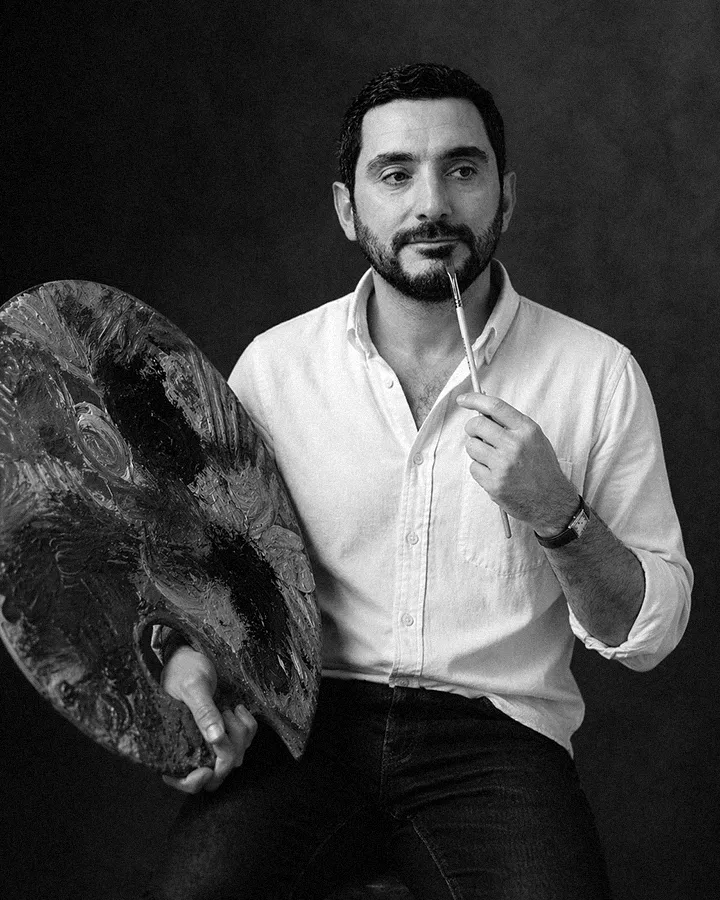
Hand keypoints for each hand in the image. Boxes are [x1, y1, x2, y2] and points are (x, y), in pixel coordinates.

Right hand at [160, 645, 256, 793]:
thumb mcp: (193, 686)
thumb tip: (215, 738)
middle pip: (217, 774)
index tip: (207, 768)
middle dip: (227, 752)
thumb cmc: (183, 669)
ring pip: (234, 756)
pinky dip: (247, 726)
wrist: (189, 654)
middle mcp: (193, 747)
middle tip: (224, 718)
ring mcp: (211, 740)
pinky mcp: (226, 730)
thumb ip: (203, 711)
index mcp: (175, 744)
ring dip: (238, 734)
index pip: (185, 781)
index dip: (196, 782)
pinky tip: (237, 707)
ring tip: (228, 707)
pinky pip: (245, 740)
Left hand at [457, 392, 578, 534]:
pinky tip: (495, 474)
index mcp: (527, 430)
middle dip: (472, 429)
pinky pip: (473, 467)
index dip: (475, 400)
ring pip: (471, 446)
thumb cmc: (541, 468)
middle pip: (476, 425)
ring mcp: (503, 465)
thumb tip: (482, 411)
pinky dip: (480, 470)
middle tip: (477, 435)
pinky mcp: (494, 483)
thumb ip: (511, 425)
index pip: (495, 407)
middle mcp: (515, 445)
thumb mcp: (534, 439)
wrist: (551, 501)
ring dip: (477, 451)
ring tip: (492, 459)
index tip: (462, 400)